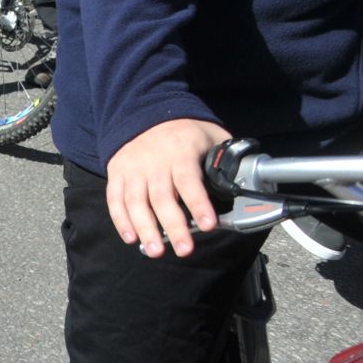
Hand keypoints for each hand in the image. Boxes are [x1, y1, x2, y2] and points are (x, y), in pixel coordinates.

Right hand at [104, 117, 233, 257]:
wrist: (145, 111)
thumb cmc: (185, 131)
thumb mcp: (212, 135)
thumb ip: (227, 157)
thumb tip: (247, 181)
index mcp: (180, 151)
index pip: (188, 180)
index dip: (198, 204)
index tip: (208, 225)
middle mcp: (153, 161)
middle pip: (161, 197)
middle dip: (173, 226)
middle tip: (184, 249)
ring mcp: (132, 167)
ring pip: (135, 201)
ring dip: (145, 228)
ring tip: (156, 251)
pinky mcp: (117, 173)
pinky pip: (115, 199)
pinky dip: (121, 220)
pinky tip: (131, 238)